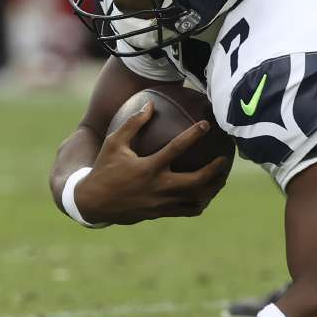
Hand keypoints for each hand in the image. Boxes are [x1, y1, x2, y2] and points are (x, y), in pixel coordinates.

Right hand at [75, 102, 229, 224]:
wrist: (92, 203)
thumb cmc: (105, 168)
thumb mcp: (114, 143)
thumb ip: (133, 123)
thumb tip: (150, 103)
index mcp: (147, 168)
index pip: (176, 148)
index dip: (193, 134)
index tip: (207, 124)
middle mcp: (157, 187)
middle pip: (195, 181)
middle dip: (214, 171)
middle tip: (224, 159)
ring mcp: (160, 203)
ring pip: (195, 199)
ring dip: (211, 189)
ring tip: (222, 179)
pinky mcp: (160, 213)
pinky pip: (187, 211)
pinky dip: (199, 203)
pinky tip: (206, 195)